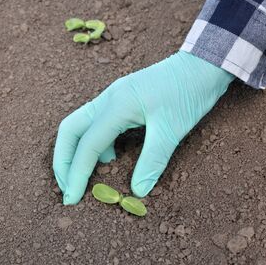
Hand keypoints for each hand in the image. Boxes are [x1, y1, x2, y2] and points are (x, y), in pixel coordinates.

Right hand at [53, 51, 233, 203]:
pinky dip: (95, 144)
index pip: (87, 145)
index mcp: (117, 105)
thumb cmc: (188, 93)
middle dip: (63, 160)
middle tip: (68, 188)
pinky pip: (97, 123)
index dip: (77, 174)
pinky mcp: (121, 100)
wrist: (202, 65)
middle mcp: (108, 99)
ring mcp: (113, 97)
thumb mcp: (171, 130)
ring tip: (84, 177)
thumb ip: (152, 161)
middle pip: (70, 130)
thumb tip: (137, 192)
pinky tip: (109, 158)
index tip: (72, 199)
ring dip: (77, 152)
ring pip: (80, 125)